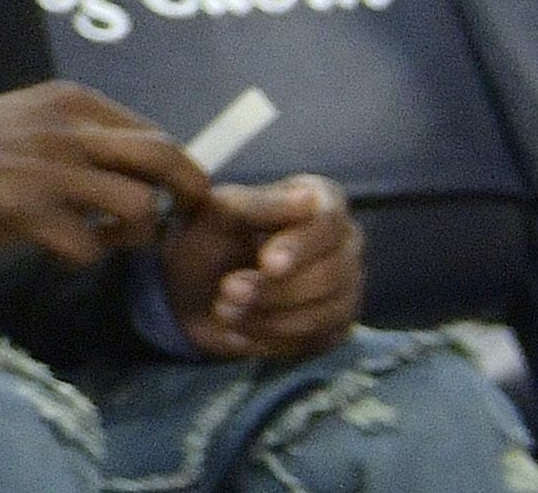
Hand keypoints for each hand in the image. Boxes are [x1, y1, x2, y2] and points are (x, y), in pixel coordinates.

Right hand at [0, 81, 214, 265]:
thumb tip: (148, 162)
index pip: (153, 132)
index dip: (177, 167)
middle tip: (184, 217)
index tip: (177, 193)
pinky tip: (59, 251)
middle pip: (163, 159)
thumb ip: (84, 133)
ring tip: (105, 238)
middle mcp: (65, 128)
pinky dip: (83, 258)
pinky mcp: (30, 212)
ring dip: (132, 234)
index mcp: (68, 100)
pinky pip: (91, 248)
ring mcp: (49, 171)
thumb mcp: (31, 119)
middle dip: (188, 192)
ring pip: (139, 207)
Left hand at [161, 173, 363, 359]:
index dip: (300, 246)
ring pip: (327, 310)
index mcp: (319, 198)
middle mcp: (344, 242)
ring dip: (269, 314)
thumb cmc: (205, 239)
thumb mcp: (216, 214)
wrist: (190, 291)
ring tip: (224, 309)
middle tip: (228, 290)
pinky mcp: (337, 326)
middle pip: (332, 272)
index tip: (267, 263)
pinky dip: (275, 337)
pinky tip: (241, 329)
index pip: (330, 221)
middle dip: (275, 288)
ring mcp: (347, 286)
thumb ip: (258, 205)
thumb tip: (309, 199)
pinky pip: (319, 338)